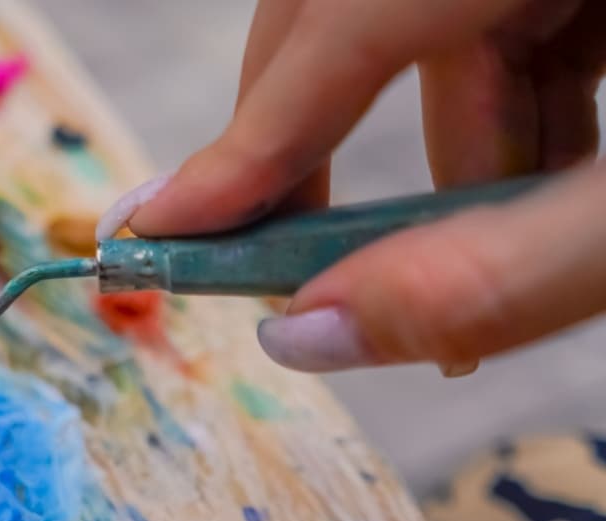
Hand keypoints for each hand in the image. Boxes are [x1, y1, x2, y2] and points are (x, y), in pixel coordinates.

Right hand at [100, 0, 605, 373]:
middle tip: (275, 272)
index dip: (243, 141)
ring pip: (418, 34)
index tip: (156, 236)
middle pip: (345, 19)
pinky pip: (489, 27)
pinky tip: (517, 207)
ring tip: (457, 273)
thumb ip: (500, 275)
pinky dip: (491, 129)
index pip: (337, 23)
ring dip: (435, 161)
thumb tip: (310, 336)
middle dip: (311, 153)